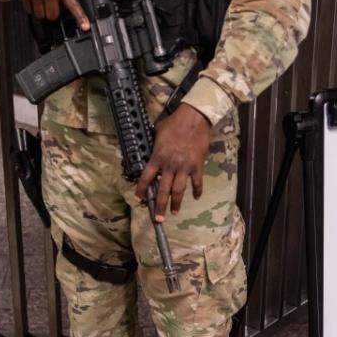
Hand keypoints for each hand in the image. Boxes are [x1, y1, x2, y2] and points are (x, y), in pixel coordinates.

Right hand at [11, 0, 88, 29]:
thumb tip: (70, 0)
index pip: (73, 5)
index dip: (80, 17)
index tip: (85, 27)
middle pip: (53, 16)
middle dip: (53, 12)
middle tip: (52, 3)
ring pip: (40, 16)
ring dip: (42, 11)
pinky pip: (29, 11)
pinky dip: (32, 7)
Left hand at [135, 104, 210, 220]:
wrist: (194, 117)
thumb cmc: (174, 122)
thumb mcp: (158, 132)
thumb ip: (155, 144)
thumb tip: (152, 148)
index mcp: (158, 157)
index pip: (146, 178)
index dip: (141, 190)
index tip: (139, 200)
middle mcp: (170, 165)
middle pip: (163, 190)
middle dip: (160, 206)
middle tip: (158, 218)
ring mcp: (184, 167)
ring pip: (179, 190)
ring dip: (176, 203)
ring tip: (174, 212)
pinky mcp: (197, 165)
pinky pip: (197, 182)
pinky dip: (197, 191)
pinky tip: (196, 196)